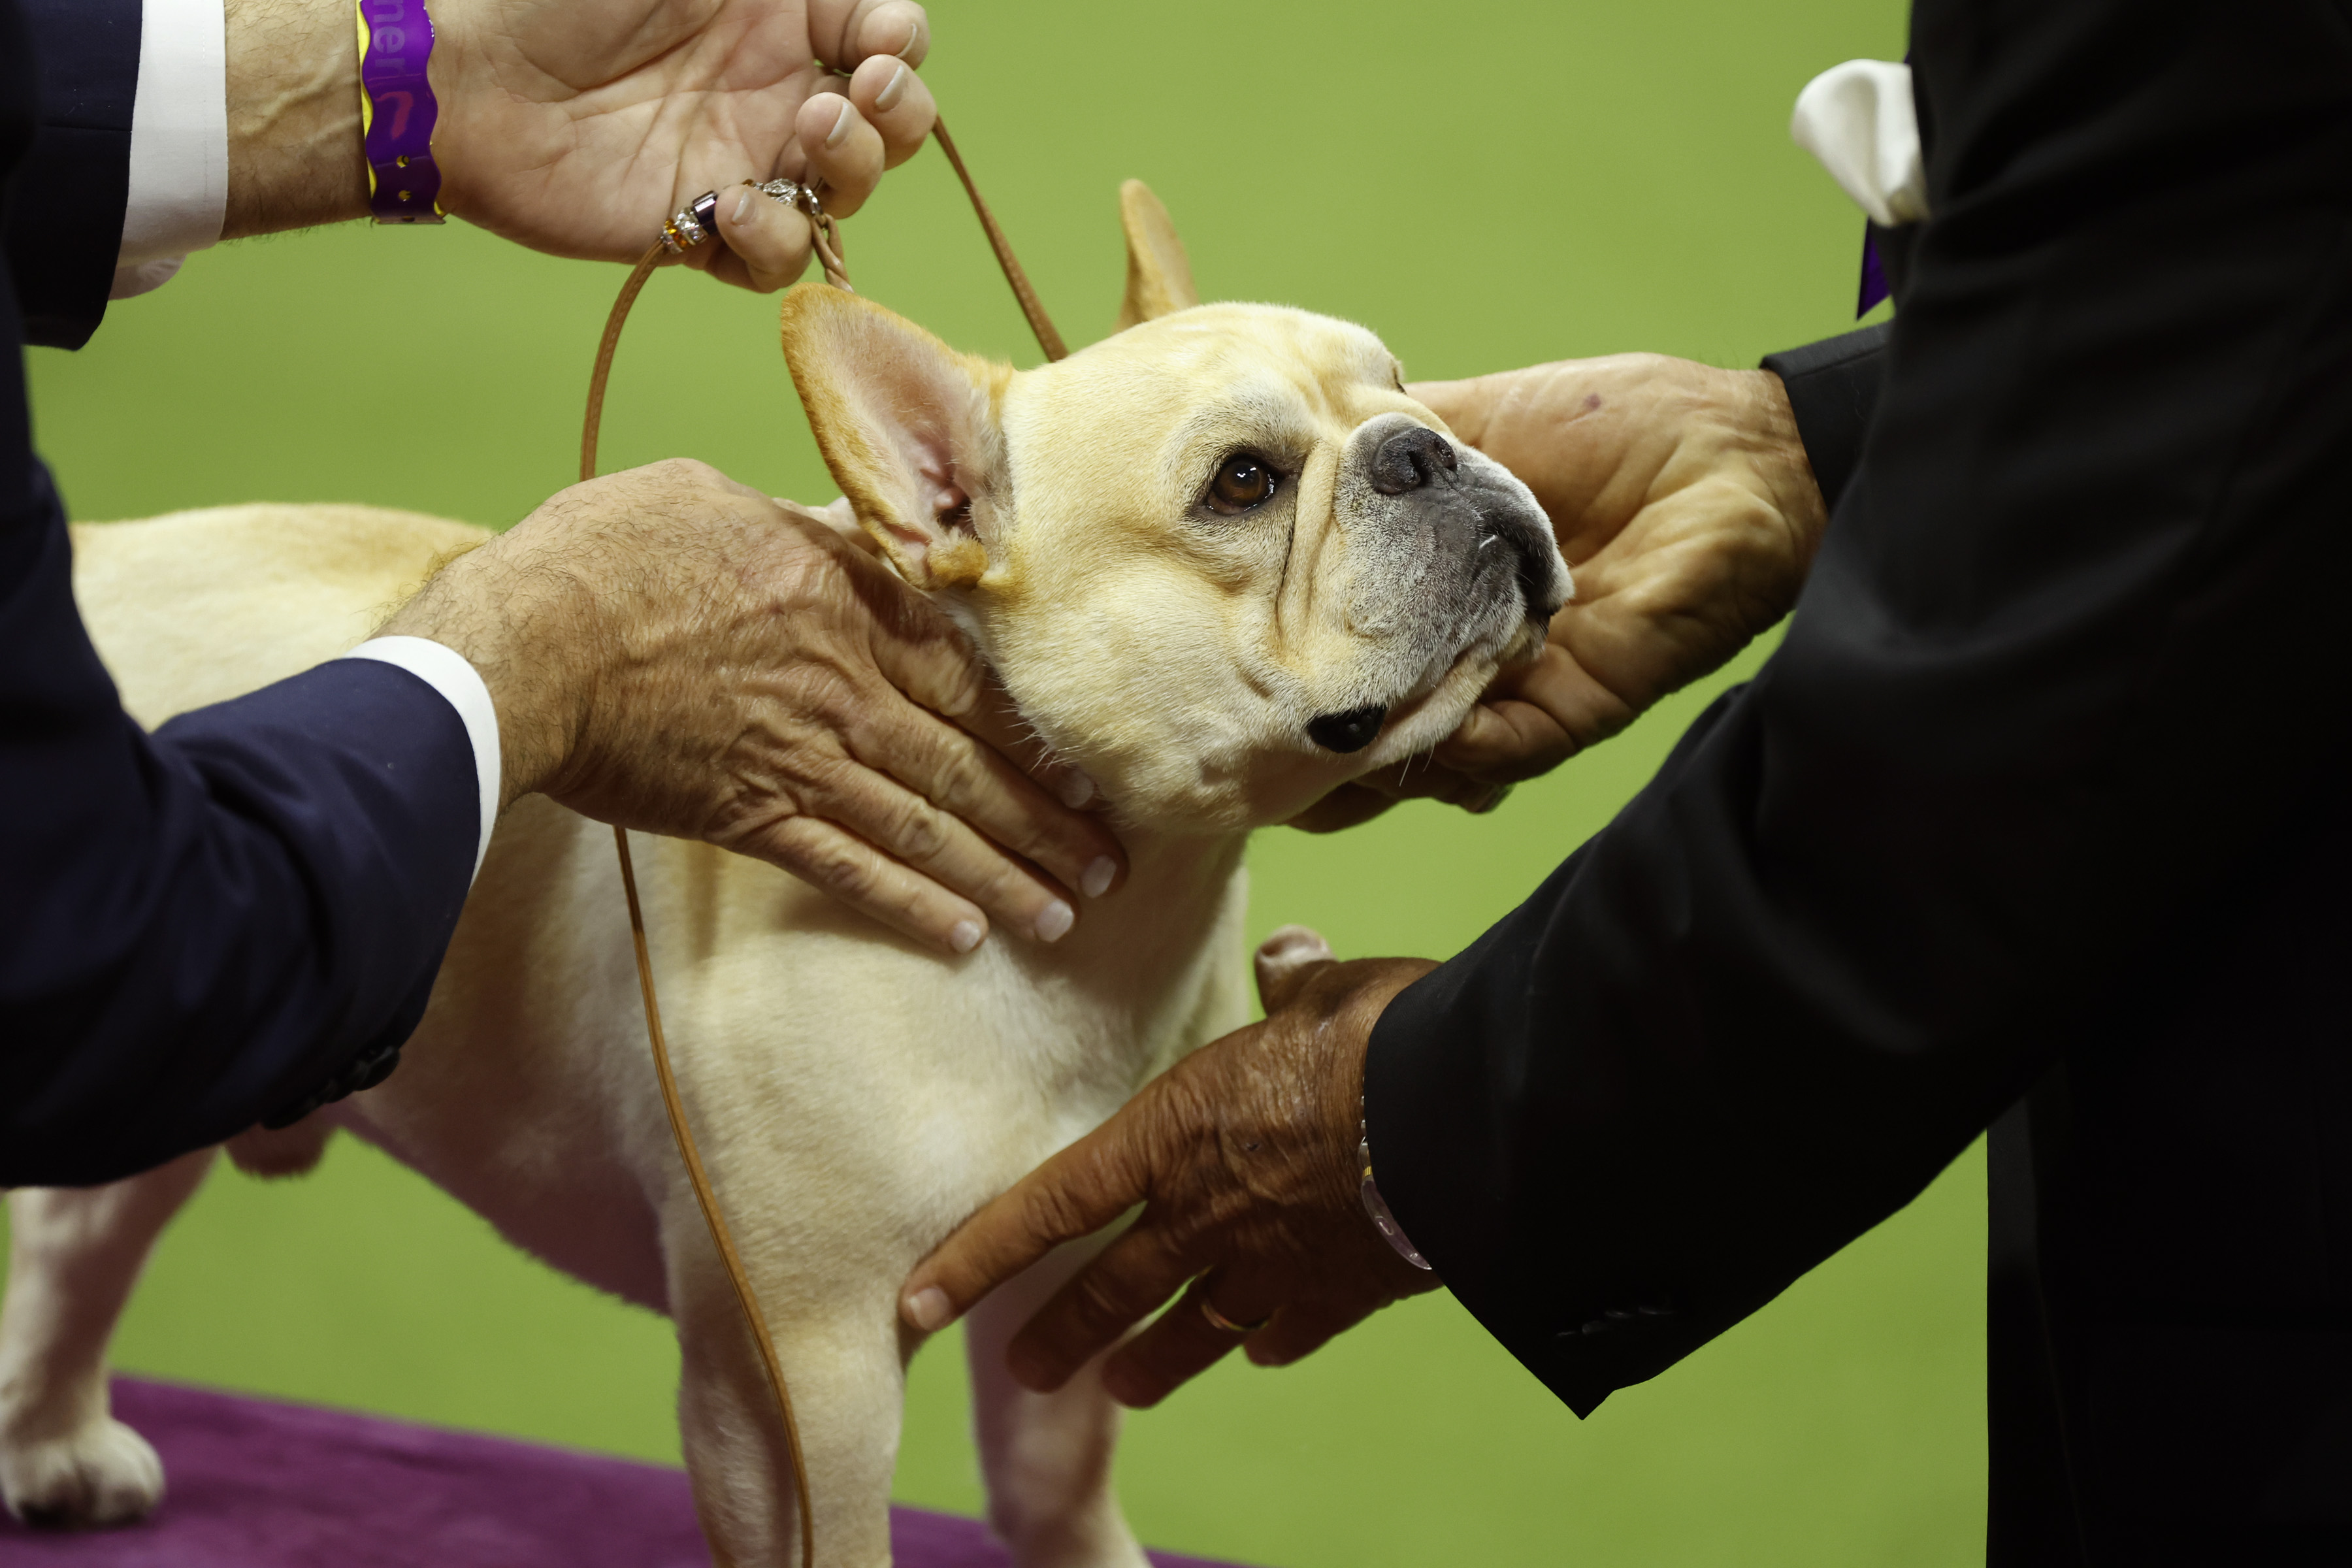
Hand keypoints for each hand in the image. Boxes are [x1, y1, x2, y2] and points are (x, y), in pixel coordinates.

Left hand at [225, 0, 936, 290]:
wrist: (469, 78)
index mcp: (781, 15)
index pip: (887, 36)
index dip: (903, 42)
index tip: (880, 38)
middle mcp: (774, 91)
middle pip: (891, 125)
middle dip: (900, 114)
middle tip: (859, 92)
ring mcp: (744, 164)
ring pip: (847, 196)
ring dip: (853, 170)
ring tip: (807, 135)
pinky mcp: (702, 232)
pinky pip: (776, 261)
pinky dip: (773, 241)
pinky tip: (726, 206)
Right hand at [380, 459, 1125, 953]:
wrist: (522, 650)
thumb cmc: (599, 556)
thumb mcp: (707, 500)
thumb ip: (789, 529)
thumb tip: (829, 535)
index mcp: (845, 600)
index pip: (969, 674)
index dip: (1035, 730)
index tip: (1087, 767)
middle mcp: (846, 686)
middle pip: (973, 762)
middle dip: (1049, 820)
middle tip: (1110, 862)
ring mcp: (803, 757)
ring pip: (932, 826)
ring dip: (1005, 875)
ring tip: (1067, 915)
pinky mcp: (752, 816)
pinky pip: (851, 870)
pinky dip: (912, 905)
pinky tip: (965, 937)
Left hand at [899, 927, 1441, 1407]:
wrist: (1466, 1117)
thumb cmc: (1383, 1034)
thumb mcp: (1324, 991)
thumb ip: (1291, 981)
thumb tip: (1286, 954)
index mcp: (1174, 1132)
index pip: (1051, 1203)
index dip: (981, 1255)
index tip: (920, 1299)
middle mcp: (1205, 1211)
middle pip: (1111, 1290)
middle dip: (1062, 1333)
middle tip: (1026, 1366)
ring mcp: (1271, 1263)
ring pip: (1191, 1328)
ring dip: (1151, 1362)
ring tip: (1123, 1386)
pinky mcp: (1340, 1295)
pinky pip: (1285, 1329)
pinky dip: (1264, 1340)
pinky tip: (1257, 1351)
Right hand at [1287, 356, 1825, 832]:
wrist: (1735, 449)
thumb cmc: (1616, 422)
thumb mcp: (1473, 418)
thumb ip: (1381, 448)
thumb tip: (1279, 447)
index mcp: (1431, 584)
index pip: (1341, 639)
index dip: (1281, 657)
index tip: (1212, 656)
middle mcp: (1464, 649)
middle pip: (1368, 723)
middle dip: (1306, 747)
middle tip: (1242, 744)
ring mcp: (1514, 688)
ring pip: (1420, 757)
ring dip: (1364, 759)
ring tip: (1309, 749)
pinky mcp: (1571, 709)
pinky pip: (1497, 754)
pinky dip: (1450, 750)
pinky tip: (1410, 729)